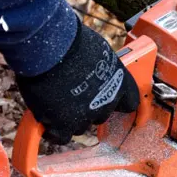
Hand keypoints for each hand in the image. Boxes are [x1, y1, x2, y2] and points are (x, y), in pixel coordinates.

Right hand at [16, 21, 138, 144]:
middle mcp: (108, 102)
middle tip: (72, 94)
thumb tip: (93, 69)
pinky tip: (46, 120)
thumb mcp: (98, 52)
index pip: (129, 103)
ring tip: (54, 101)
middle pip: (101, 115)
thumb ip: (100, 68)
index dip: (118, 102)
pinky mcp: (64, 124)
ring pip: (80, 126)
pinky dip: (53, 130)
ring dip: (69, 117)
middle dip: (89, 108)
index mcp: (121, 83)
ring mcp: (87, 115)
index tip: (111, 102)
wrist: (49, 48)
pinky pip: (61, 136)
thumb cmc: (71, 41)